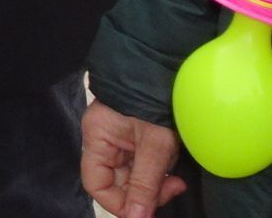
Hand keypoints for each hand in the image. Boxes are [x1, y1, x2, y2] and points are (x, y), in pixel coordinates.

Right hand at [82, 98, 185, 217]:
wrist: (166, 68)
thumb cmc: (156, 100)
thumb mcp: (154, 147)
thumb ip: (145, 185)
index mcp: (97, 138)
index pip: (97, 184)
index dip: (120, 204)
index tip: (145, 211)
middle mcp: (103, 139)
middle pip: (117, 182)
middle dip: (144, 193)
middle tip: (172, 188)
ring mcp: (119, 138)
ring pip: (132, 176)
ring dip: (154, 183)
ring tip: (175, 177)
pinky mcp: (135, 136)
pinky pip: (141, 164)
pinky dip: (157, 172)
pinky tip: (172, 168)